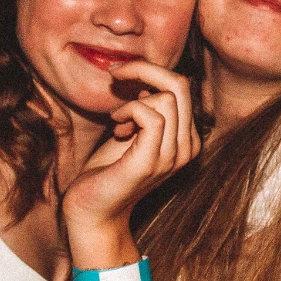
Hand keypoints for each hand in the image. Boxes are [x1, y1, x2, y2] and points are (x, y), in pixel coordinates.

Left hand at [62, 60, 199, 245]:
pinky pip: (152, 116)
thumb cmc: (108, 170)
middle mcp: (187, 147)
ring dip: (134, 98)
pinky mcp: (151, 162)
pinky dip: (129, 110)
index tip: (124, 78)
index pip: (183, 87)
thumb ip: (147, 109)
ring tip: (117, 118)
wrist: (93, 211)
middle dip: (145, 69)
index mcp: (186, 138)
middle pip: (181, 85)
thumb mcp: (133, 132)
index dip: (151, 72)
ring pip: (168, 97)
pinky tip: (116, 125)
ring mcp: (172, 157)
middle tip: (116, 75)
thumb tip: (149, 83)